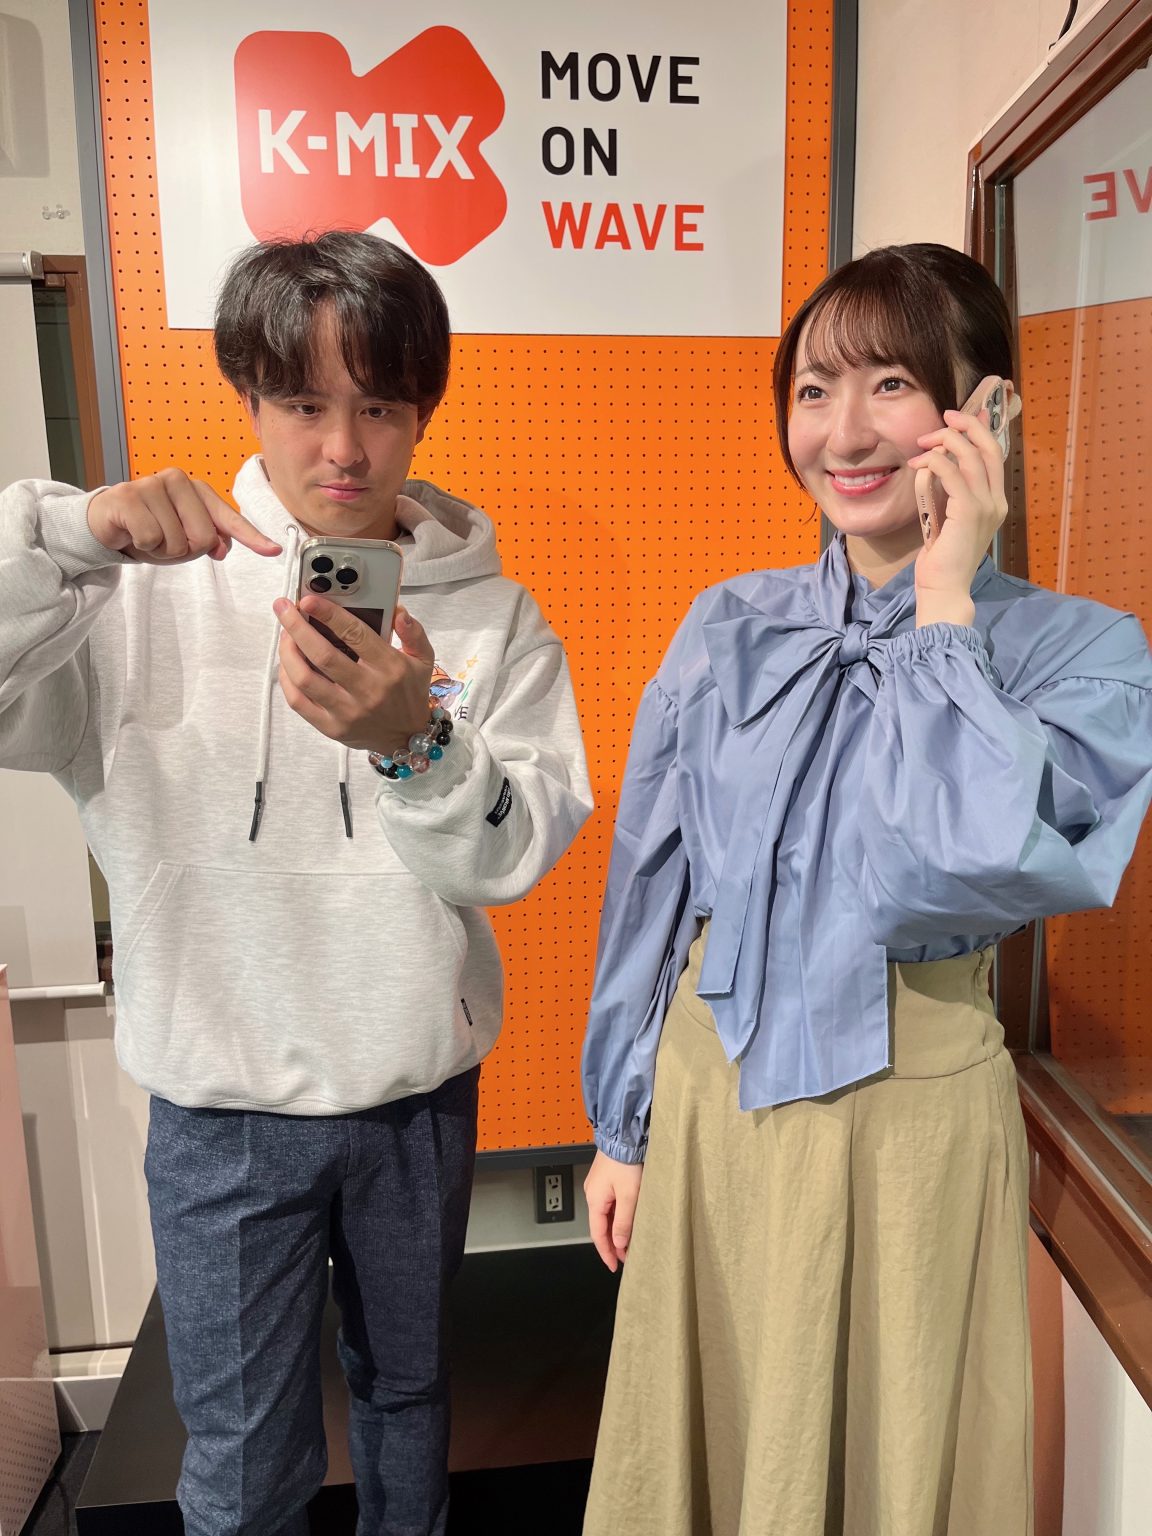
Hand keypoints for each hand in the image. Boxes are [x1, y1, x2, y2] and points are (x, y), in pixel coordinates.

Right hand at [88, 468, 280, 563]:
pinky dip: (143, 546)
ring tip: (147, 535)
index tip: (273, 550)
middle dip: (184, 550)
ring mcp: (152, 485)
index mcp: (198, 490)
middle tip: (164, 540)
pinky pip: (151, 539)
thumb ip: (209, 540)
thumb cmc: (150, 528)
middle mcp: (178, 480)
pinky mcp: (129, 496)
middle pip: (203, 538)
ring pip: (176, 542)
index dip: (252, 537)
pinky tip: (133, 533)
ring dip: (161, 550)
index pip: (229, 518)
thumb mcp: (184, 538)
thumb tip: (221, 548)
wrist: (107, 522)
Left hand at [274, 595, 434, 752]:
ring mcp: (347, 712)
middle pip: (322, 655)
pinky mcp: (332, 727)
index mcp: (390, 668)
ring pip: (305, 678)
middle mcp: (368, 690)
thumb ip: (413, 632)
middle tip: (284, 609)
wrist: (407, 737)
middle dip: (297, 627)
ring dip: (288, 652)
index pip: (355, 634)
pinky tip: (287, 663)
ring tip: (285, 635)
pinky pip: (298, 702)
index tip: (308, 600)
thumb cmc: (409, 693)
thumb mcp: (423, 659)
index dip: (328, 614)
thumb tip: (398, 612)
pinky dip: (287, 678)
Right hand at [584, 1150, 643, 1272]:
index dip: (606, 1252)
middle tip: (625, 1257)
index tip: (614, 1266)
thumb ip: (623, 1222)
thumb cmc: (625, 1161)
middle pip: (600, 1226)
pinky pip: (609, 1204)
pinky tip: (628, 1220)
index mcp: (595, 1200)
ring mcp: (598, 1186)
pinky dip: (617, 1216)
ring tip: (630, 1241)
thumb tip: (618, 1244)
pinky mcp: (606, 1179)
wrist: (623, 1136)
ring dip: (616, 1230)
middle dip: (612, 1243)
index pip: (598, 1235)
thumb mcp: (629, 1195)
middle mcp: (593, 1194)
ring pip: (605, 1215)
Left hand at [908, 404, 1009, 626]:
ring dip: (945, 442)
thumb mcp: (947, 517)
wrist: (944, 588)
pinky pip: (952, 474)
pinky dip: (935, 462)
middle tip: (945, 417)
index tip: (962, 416)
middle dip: (967, 426)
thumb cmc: (942, 558)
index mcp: (995, 502)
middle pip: (989, 448)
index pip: (994, 455)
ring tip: (922, 443)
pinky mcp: (967, 512)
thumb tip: (937, 462)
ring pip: (970, 456)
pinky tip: (920, 464)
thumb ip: (948, 491)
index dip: (981, 430)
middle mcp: (996, 501)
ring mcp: (985, 506)